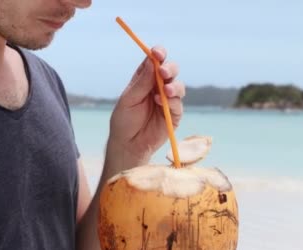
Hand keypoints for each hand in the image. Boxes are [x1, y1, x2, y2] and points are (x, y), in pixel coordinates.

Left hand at [107, 47, 185, 166]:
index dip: (158, 54)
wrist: (128, 145)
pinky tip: (161, 103)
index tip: (157, 53)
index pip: (155, 61)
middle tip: (163, 73)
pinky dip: (172, 102)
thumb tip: (152, 61)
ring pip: (179, 86)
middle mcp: (158, 87)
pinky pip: (178, 105)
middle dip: (170, 69)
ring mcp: (168, 100)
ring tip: (166, 91)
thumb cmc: (124, 121)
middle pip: (171, 70)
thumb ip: (142, 82)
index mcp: (145, 79)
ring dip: (174, 86)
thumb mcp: (128, 99)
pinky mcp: (174, 115)